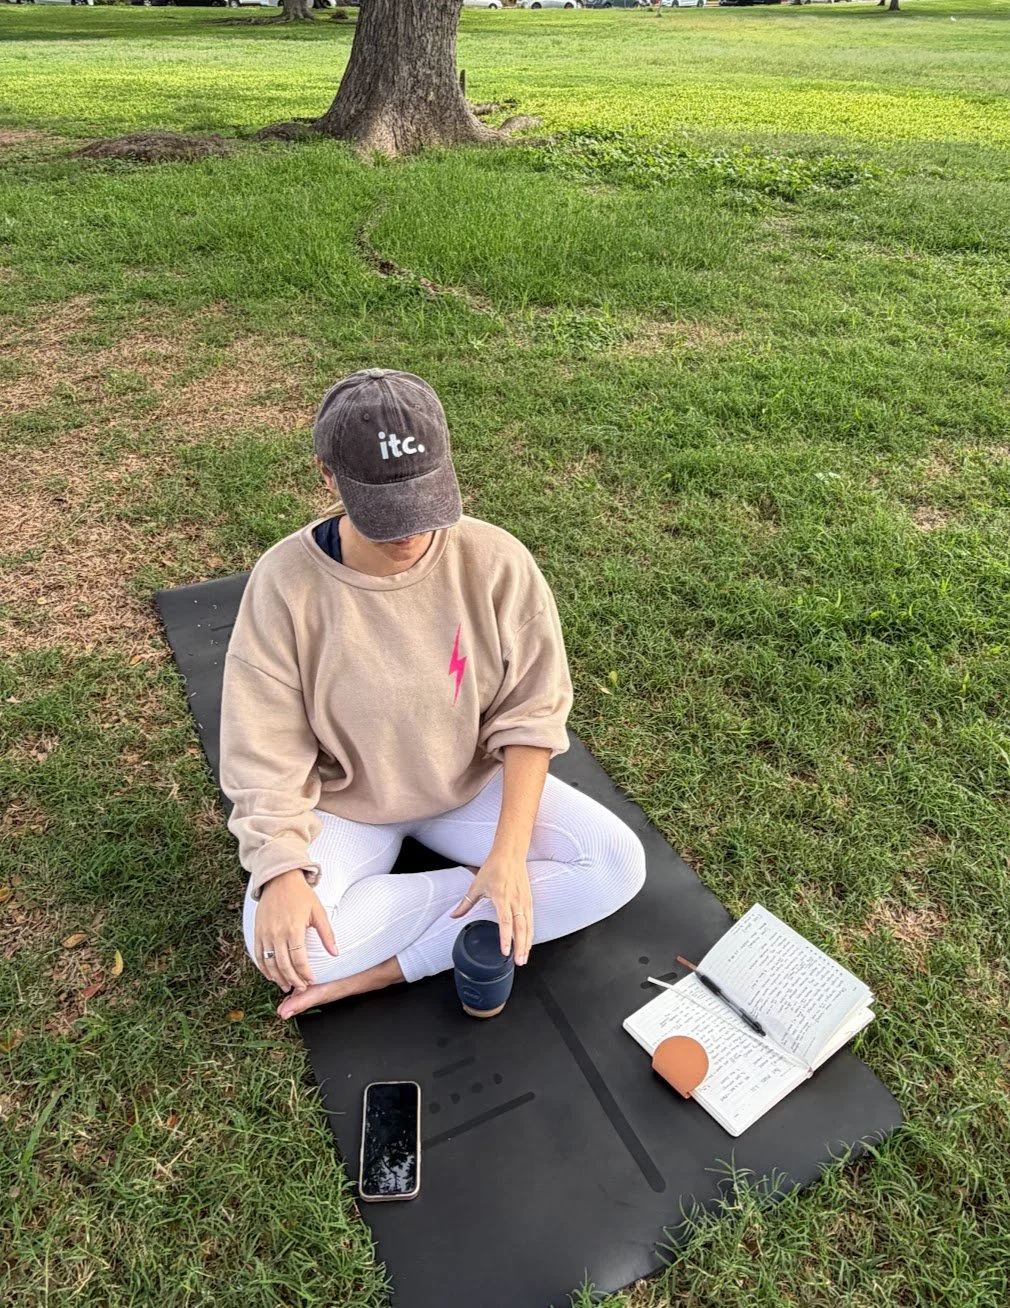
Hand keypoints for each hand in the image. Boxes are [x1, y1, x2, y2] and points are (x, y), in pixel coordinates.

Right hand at [254, 868, 337, 992]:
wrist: (280, 879)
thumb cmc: (302, 895)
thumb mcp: (318, 912)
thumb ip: (327, 934)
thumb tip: (335, 953)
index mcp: (294, 928)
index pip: (299, 959)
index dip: (305, 973)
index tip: (311, 981)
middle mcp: (277, 933)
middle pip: (284, 965)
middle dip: (293, 980)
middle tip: (300, 988)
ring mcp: (265, 933)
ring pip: (270, 963)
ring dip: (278, 978)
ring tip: (286, 986)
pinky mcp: (257, 932)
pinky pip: (259, 955)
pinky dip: (264, 968)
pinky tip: (272, 976)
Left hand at [449, 849, 532, 965]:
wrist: (510, 853)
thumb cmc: (493, 868)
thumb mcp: (476, 885)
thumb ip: (466, 903)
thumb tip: (453, 915)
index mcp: (501, 896)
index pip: (505, 921)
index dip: (505, 937)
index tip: (505, 951)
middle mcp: (515, 900)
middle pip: (520, 927)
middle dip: (520, 946)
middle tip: (518, 962)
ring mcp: (524, 900)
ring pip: (528, 926)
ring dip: (527, 943)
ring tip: (524, 958)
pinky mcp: (529, 900)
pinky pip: (531, 920)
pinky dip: (530, 934)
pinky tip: (528, 944)